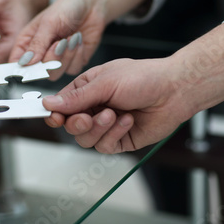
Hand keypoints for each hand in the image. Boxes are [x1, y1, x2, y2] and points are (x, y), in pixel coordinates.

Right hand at [9, 0, 105, 79]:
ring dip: (66, 55)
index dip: (22, 69)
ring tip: (71, 37)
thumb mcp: (49, 22)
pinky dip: (78, 55)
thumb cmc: (67, 7)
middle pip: (39, 72)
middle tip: (59, 42)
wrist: (92, 4)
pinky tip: (78, 40)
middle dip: (51, 58)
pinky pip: (73, 69)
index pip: (17, 63)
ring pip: (56, 73)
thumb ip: (37, 44)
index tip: (33, 65)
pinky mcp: (73, 61)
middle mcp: (40, 53)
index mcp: (27, 42)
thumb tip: (25, 62)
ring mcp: (57, 59)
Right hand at [42, 58, 192, 153]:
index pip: (61, 106)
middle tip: (87, 117)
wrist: (175, 89)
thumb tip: (49, 103)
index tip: (55, 118)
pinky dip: (114, 134)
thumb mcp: (105, 82)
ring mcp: (107, 125)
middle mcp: (94, 107)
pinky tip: (127, 120)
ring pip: (85, 139)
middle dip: (77, 124)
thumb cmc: (143, 77)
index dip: (55, 114)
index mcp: (86, 89)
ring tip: (113, 115)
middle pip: (71, 126)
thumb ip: (76, 97)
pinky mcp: (120, 139)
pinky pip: (105, 146)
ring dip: (98, 129)